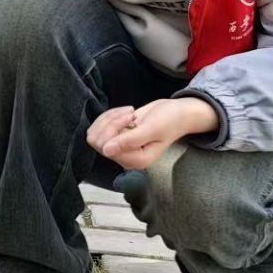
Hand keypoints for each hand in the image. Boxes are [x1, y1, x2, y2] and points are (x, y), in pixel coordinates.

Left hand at [87, 97, 218, 171]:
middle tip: (130, 114)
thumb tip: (106, 150)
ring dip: (110, 118)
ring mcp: (121, 148)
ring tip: (130, 113)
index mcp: (136, 161)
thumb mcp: (152, 129)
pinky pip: (100, 127)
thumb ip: (130, 141)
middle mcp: (126, 157)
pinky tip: (127, 112)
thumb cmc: (169, 120)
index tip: (132, 117)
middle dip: (110, 122)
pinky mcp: (118, 138)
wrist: (176, 113)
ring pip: (95, 133)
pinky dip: (110, 115)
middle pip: (97, 140)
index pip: (106, 147)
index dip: (113, 129)